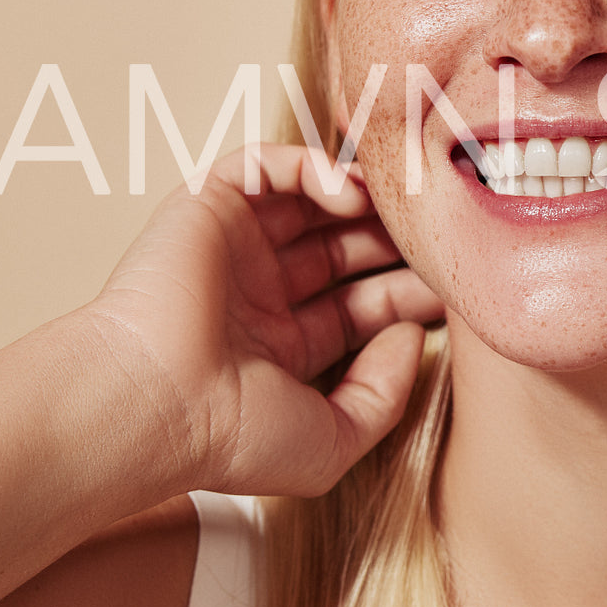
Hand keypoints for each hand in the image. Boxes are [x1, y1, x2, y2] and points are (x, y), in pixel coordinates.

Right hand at [79, 143, 443, 498]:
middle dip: (395, 243)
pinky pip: (267, 166)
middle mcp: (260, 294)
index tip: (455, 289)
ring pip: (313, 203)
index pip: (363, 305)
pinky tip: (348, 194)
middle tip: (440, 238)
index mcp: (284, 347)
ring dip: (364, 202)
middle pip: (347, 250)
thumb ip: (385, 394)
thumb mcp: (333, 441)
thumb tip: (410, 335)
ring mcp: (234, 249)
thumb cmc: (228, 436)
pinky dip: (312, 168)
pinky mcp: (208, 207)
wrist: (150, 403)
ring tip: (402, 211)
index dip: (409, 292)